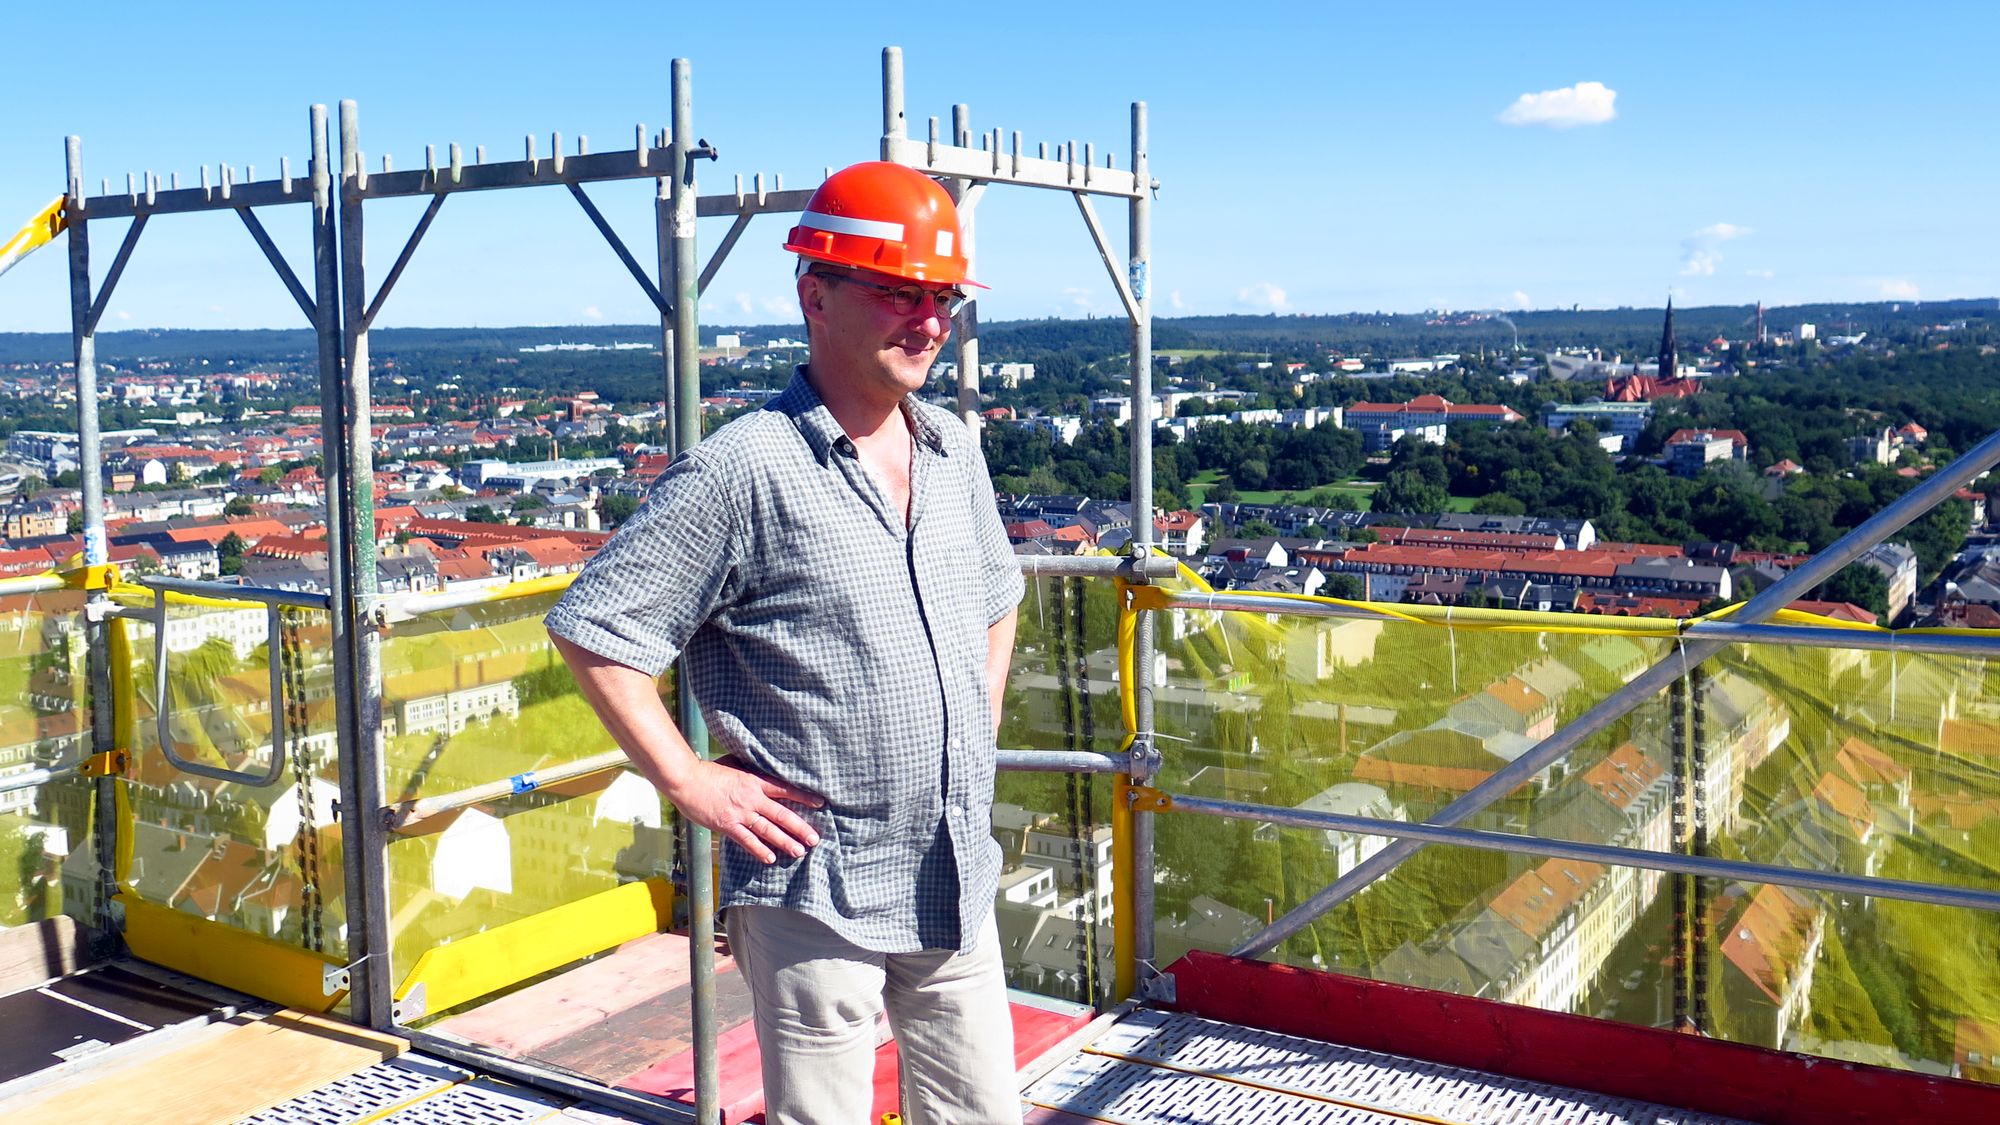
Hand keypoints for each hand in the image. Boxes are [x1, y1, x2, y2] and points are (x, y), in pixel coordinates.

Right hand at [663, 758, 824, 863]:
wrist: (686, 780)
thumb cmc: (709, 771)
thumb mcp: (735, 765)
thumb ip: (749, 770)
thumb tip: (761, 768)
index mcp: (755, 781)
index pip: (786, 790)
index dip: (804, 797)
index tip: (821, 804)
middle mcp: (752, 798)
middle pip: (782, 814)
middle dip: (800, 828)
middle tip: (815, 839)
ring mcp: (740, 813)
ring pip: (768, 830)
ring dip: (785, 842)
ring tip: (799, 852)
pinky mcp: (727, 825)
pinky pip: (747, 840)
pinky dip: (760, 850)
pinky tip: (771, 858)